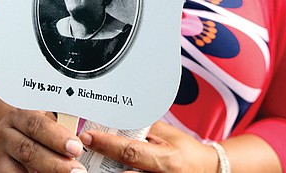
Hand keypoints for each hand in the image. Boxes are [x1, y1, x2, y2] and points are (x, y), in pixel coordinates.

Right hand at [0, 108, 86, 172]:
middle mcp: (5, 132)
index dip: (57, 137)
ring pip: (18, 168)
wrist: (10, 135)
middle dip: (55, 163)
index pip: (37, 125)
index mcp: (20, 115)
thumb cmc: (36, 128)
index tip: (77, 148)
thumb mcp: (46, 121)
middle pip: (28, 149)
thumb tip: (85, 140)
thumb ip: (60, 128)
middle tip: (77, 171)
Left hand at [79, 121, 215, 172]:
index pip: (130, 152)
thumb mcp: (166, 135)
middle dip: (97, 166)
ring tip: (87, 164)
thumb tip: (115, 117)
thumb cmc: (185, 151)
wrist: (206, 171)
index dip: (106, 144)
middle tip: (79, 154)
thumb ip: (142, 127)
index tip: (87, 137)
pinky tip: (103, 170)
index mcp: (166, 160)